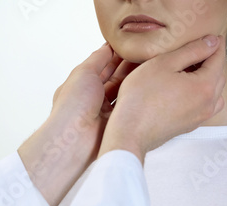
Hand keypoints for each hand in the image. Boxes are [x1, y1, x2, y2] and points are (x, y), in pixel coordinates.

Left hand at [18, 43, 135, 205]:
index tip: (133, 45)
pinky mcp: (116, 122)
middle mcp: (93, 97)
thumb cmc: (73, 105)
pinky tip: (150, 85)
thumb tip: (108, 46)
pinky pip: (129, 106)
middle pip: (116, 77)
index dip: (117, 54)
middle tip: (148, 54)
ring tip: (153, 66)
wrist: (75, 139)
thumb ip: (98, 58)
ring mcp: (105, 110)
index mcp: (82, 83)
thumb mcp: (83, 72)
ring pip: (124, 91)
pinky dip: (138, 96)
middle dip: (129, 66)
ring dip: (135, 80)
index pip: (103, 65)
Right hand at [99, 35, 225, 162]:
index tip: (205, 37)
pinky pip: (204, 106)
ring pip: (214, 93)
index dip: (212, 44)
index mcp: (205, 86)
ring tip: (188, 72)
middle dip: (210, 61)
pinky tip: (182, 91)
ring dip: (207, 79)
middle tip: (194, 51)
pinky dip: (199, 95)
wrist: (130, 132)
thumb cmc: (141, 97)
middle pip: (218, 75)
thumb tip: (212, 42)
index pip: (218, 58)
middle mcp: (208, 103)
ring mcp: (199, 117)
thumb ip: (191, 50)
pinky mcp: (189, 126)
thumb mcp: (164, 64)